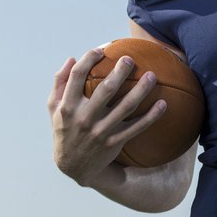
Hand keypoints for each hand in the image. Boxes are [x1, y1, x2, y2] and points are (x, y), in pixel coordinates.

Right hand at [47, 48, 166, 186]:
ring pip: (126, 107)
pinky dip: (151, 116)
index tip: (101, 50)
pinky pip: (137, 127)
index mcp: (67, 106)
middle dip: (120, 72)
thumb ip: (60, 82)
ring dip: (141, 90)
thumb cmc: (65, 129)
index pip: (77, 76)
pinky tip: (163, 103)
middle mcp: (84, 118)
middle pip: (105, 90)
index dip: (89, 59)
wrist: (73, 166)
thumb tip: (72, 58)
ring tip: (152, 75)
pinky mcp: (114, 142)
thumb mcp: (54, 108)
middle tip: (130, 59)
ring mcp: (100, 131)